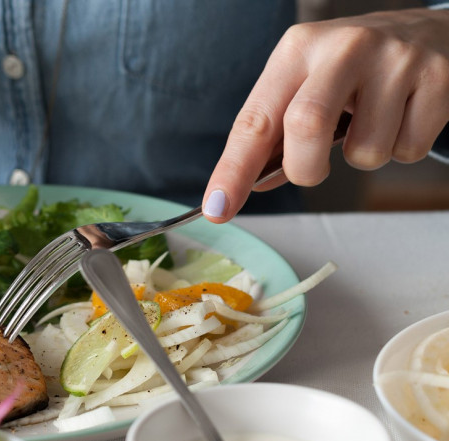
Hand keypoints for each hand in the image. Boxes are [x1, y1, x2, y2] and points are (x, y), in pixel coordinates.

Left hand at [203, 8, 448, 221]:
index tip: (217, 207)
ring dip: (365, 157)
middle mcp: (342, 47)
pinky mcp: (437, 77)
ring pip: (365, 152)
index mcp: (296, 50)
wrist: (432, 30)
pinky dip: (402, 149)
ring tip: (373, 122)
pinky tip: (403, 116)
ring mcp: (394, 59)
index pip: (255, 120)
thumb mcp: (308, 83)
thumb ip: (278, 132)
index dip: (234, 169)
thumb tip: (251, 184)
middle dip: (305, 169)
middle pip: (306, 127)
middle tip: (313, 169)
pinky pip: (408, 150)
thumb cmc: (355, 69)